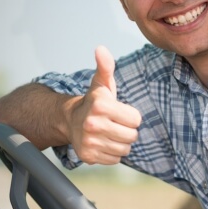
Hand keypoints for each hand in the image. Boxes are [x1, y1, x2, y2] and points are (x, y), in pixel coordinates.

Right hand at [68, 46, 141, 164]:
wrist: (71, 120)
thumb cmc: (94, 101)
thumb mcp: (102, 83)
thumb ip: (106, 66)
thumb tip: (101, 49)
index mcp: (101, 105)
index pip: (136, 119)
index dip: (131, 116)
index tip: (120, 112)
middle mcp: (93, 124)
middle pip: (132, 136)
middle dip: (127, 130)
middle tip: (116, 123)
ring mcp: (89, 142)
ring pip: (125, 149)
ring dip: (121, 142)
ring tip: (110, 132)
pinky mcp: (88, 156)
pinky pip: (115, 159)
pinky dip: (112, 153)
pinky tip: (104, 142)